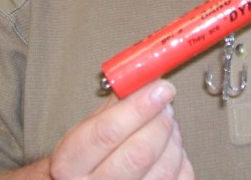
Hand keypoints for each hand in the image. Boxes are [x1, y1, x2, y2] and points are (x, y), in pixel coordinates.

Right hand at [0, 80, 193, 179]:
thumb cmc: (84, 159)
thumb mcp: (84, 131)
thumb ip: (112, 107)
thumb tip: (144, 80)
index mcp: (70, 163)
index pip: (106, 133)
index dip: (138, 107)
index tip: (160, 88)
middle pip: (138, 154)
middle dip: (160, 122)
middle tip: (165, 103)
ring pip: (163, 170)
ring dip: (173, 138)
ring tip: (167, 123)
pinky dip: (181, 159)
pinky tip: (170, 147)